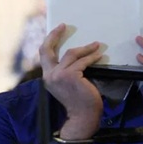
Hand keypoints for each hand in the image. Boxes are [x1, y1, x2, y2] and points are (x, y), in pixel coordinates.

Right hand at [40, 24, 102, 141]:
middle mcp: (50, 75)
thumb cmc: (79, 103)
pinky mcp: (71, 75)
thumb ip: (66, 72)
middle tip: (64, 26)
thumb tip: (76, 57)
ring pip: (72, 54)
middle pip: (48, 49)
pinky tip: (99, 55)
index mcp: (48, 77)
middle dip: (54, 35)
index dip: (49, 40)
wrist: (83, 117)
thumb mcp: (67, 85)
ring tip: (96, 46)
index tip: (58, 30)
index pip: (44, 55)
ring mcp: (59, 75)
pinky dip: (92, 57)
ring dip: (85, 49)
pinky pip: (83, 62)